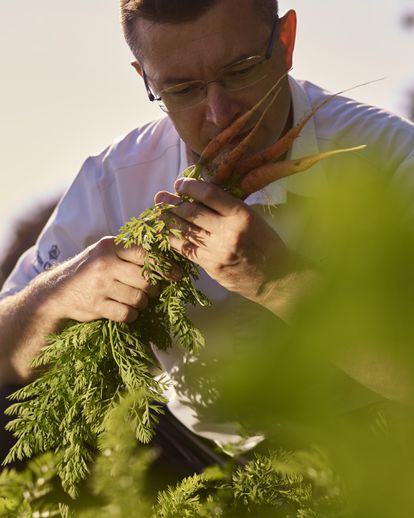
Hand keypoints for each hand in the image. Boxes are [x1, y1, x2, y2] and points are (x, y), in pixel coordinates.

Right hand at [47, 236, 179, 322]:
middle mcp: (104, 264)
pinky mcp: (96, 306)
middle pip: (146, 279)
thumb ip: (130, 251)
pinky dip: (132, 315)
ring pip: (138, 298)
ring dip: (143, 303)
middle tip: (152, 290)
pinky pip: (126, 313)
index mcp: (109, 246)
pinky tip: (127, 311)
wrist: (58, 291)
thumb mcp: (105, 252)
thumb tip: (167, 254)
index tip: (177, 274)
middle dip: (154, 288)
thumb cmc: (90, 269)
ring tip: (137, 300)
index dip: (164, 265)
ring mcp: (99, 285)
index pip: (144, 253)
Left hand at [154, 178, 291, 306]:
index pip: (210, 194)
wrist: (276, 278)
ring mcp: (217, 251)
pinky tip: (165, 233)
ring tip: (157, 212)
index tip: (180, 183)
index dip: (191, 186)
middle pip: (193, 212)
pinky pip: (187, 250)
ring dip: (168, 220)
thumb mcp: (254, 219)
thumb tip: (201, 196)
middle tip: (160, 197)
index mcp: (242, 215)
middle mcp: (228, 232)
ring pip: (186, 231)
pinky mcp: (211, 266)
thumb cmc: (267, 245)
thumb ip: (229, 209)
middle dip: (173, 203)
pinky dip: (174, 240)